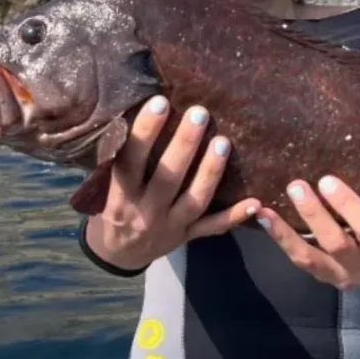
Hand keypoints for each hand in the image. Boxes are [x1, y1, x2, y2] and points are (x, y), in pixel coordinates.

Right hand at [86, 95, 261, 270]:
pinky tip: (255, 203)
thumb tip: (132, 116)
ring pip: (194, 200)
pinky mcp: (186, 237)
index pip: (131, 161)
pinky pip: (212, 228)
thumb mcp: (104, 188)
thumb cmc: (109, 210)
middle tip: (200, 113)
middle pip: (167, 178)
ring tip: (223, 142)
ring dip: (210, 172)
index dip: (145, 133)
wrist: (116, 256)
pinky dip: (234, 217)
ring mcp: (169, 226)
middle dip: (184, 145)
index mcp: (120, 197)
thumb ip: (120, 163)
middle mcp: (145, 212)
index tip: (160, 102)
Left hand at [255, 176, 359, 288]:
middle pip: (337, 244)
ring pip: (309, 256)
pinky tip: (263, 218)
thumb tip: (357, 149)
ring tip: (265, 209)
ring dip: (285, 232)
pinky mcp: (319, 275)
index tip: (327, 180)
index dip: (349, 205)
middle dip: (314, 215)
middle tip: (296, 186)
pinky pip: (297, 258)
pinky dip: (279, 237)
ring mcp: (339, 276)